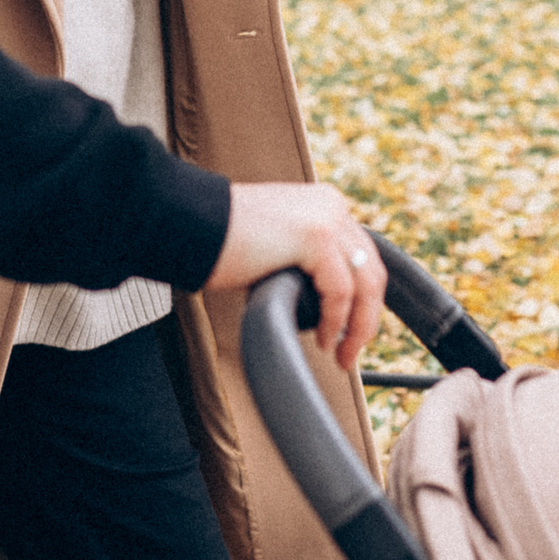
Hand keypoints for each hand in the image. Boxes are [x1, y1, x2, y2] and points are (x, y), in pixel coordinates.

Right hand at [204, 183, 385, 370]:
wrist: (187, 222)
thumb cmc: (218, 241)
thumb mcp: (275, 245)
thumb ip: (302, 260)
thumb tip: (319, 300)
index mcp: (325, 205)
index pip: (362, 256)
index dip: (363, 299)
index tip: (352, 331)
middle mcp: (332, 207)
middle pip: (371, 271)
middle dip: (366, 317)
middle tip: (351, 351)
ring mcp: (327, 218)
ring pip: (365, 284)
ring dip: (358, 327)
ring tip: (342, 354)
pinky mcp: (316, 236)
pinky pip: (340, 291)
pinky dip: (336, 321)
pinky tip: (324, 339)